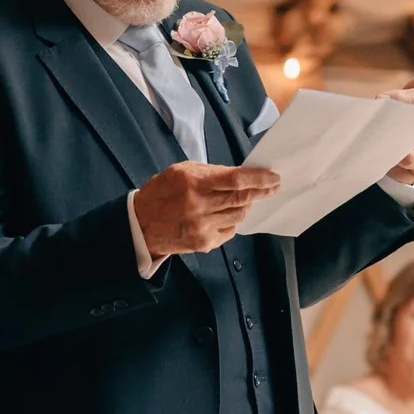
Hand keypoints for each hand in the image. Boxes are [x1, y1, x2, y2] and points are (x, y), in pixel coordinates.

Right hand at [134, 161, 281, 257]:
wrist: (141, 224)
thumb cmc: (162, 192)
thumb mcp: (182, 172)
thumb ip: (211, 173)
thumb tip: (242, 176)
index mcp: (193, 183)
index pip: (236, 180)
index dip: (259, 178)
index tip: (273, 177)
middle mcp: (198, 205)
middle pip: (242, 199)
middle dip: (261, 192)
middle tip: (272, 187)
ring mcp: (202, 226)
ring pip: (238, 215)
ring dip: (245, 206)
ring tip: (243, 200)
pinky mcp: (203, 242)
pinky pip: (229, 230)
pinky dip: (231, 221)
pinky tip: (222, 215)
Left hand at [384, 44, 413, 185]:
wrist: (410, 146)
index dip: (397, 99)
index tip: (380, 100)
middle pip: (413, 121)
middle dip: (391, 120)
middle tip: (373, 121)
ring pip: (409, 141)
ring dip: (390, 139)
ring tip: (376, 137)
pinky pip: (410, 161)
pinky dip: (396, 158)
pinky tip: (389, 154)